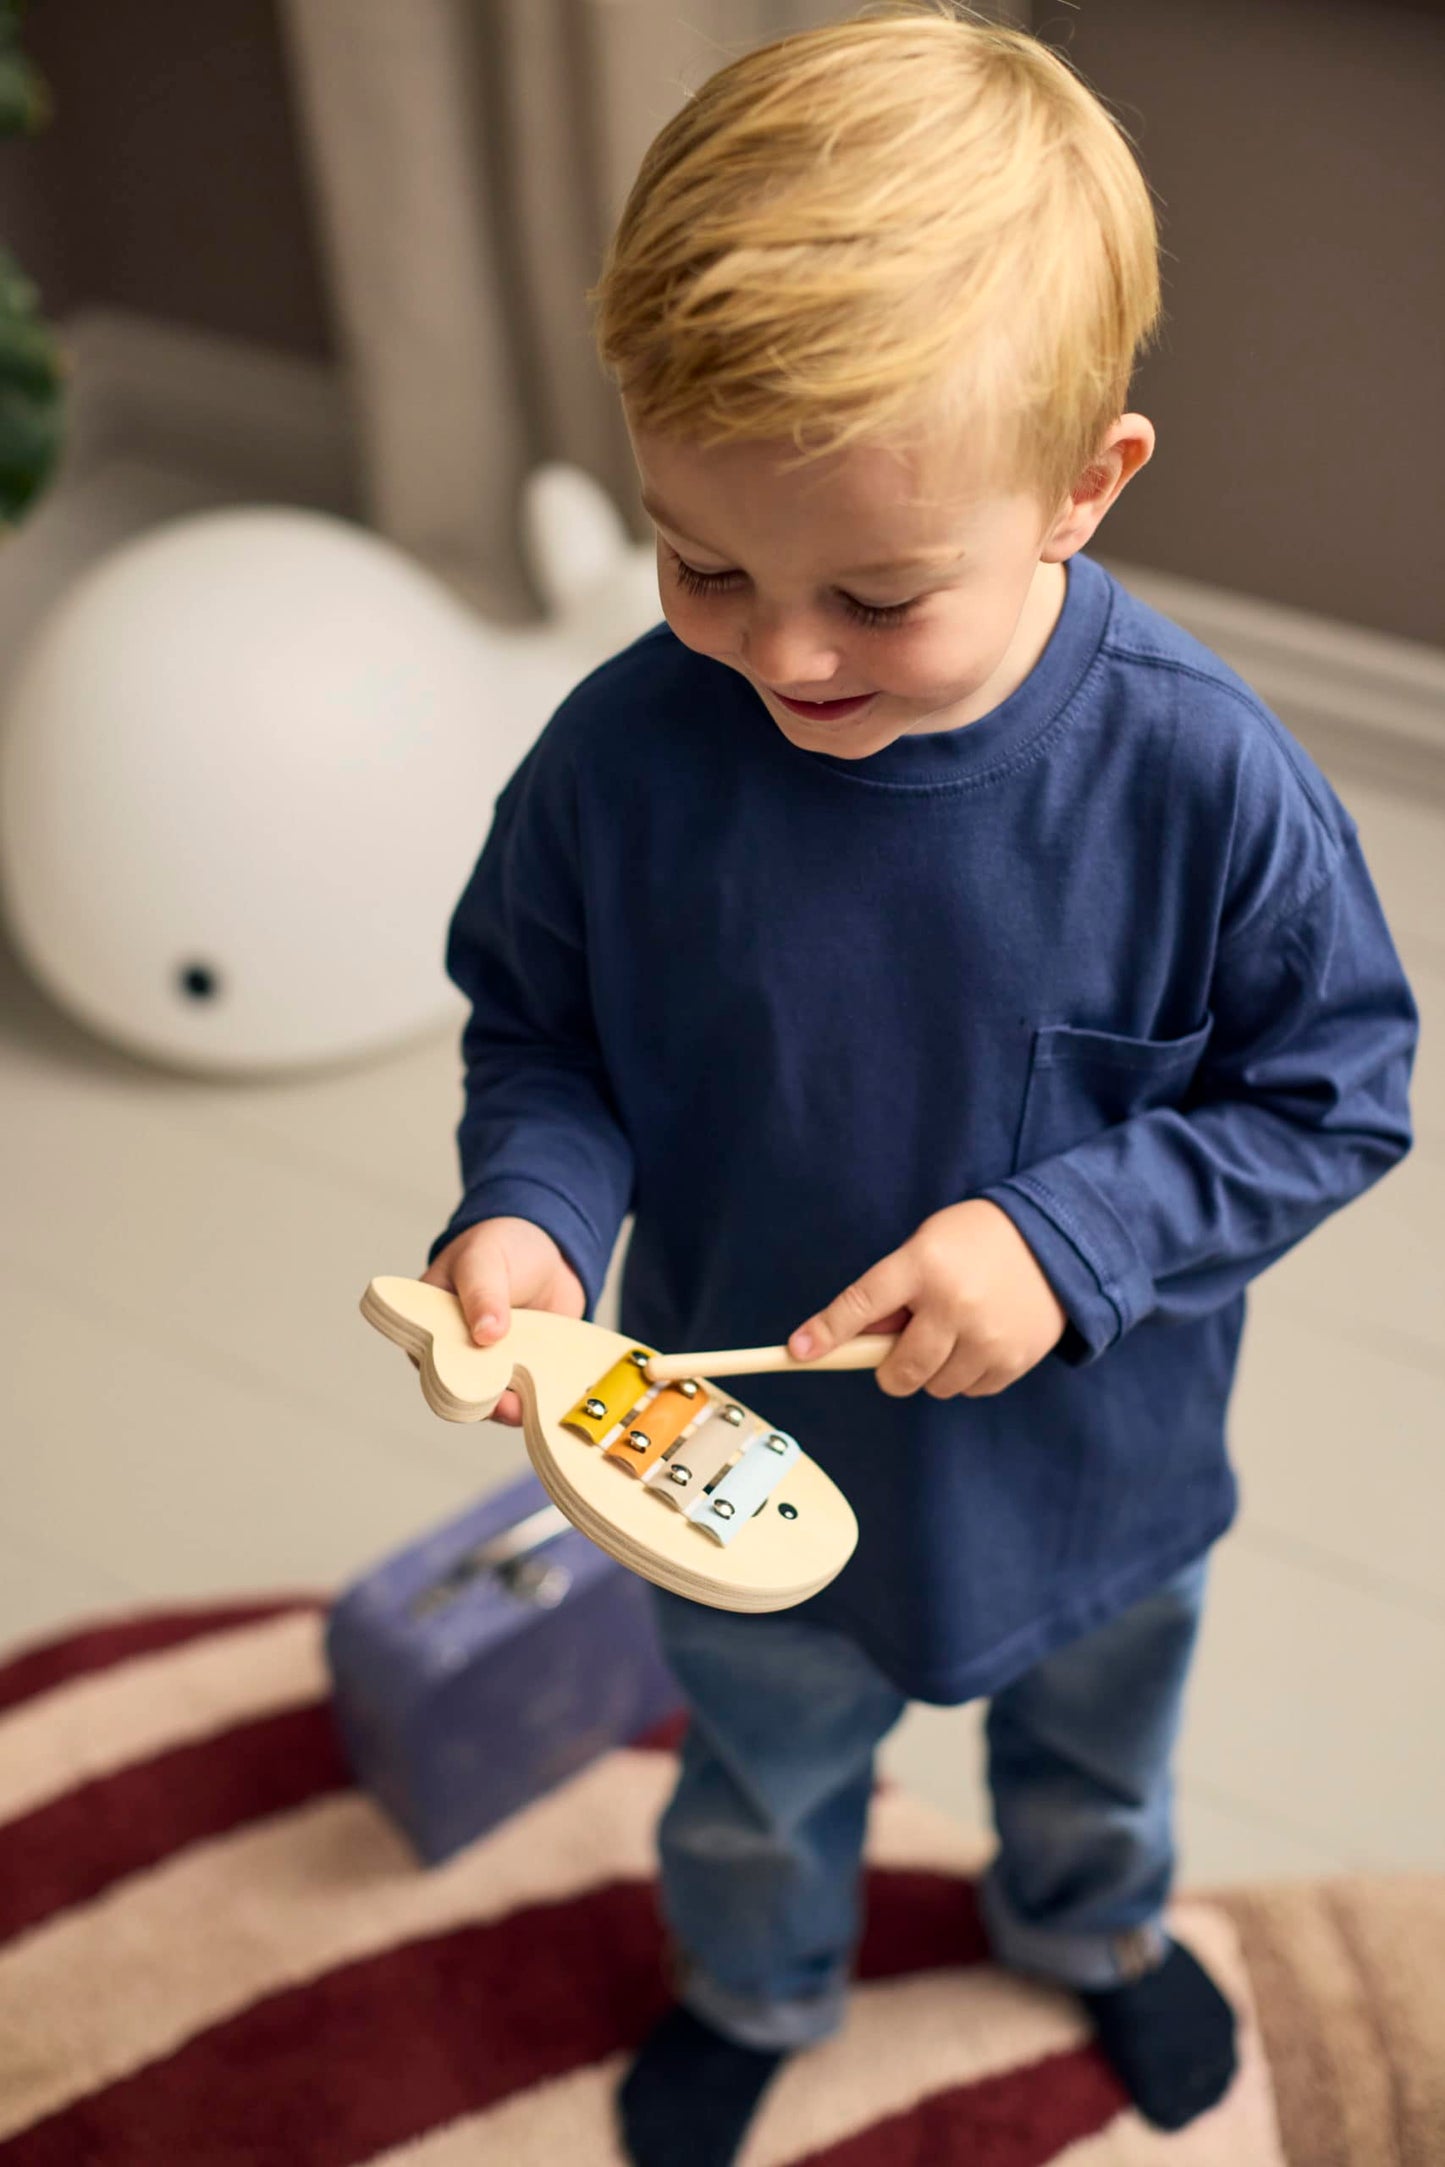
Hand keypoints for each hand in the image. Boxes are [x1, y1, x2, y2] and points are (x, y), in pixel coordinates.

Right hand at [422, 1217, 584, 1425]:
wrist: (551, 1250)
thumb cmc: (502, 1246)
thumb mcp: (485, 1260)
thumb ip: (482, 1293)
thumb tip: (485, 1334)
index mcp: (430, 1323)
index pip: (428, 1360)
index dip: (445, 1377)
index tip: (469, 1383)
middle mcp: (456, 1351)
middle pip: (461, 1389)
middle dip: (482, 1400)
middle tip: (505, 1402)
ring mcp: (492, 1365)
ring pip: (494, 1401)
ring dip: (510, 1407)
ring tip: (526, 1405)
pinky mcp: (524, 1374)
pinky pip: (526, 1397)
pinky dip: (535, 1402)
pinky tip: (546, 1402)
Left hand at [788, 1199, 1066, 1399]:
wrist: (1054, 1240)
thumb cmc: (974, 1241)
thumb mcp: (925, 1248)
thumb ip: (891, 1293)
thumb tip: (855, 1340)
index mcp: (922, 1266)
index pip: (860, 1304)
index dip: (826, 1332)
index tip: (797, 1353)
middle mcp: (953, 1304)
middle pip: (898, 1371)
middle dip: (890, 1369)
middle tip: (902, 1348)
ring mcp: (986, 1337)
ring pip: (933, 1387)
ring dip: (932, 1370)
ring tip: (953, 1332)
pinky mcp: (1013, 1360)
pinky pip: (968, 1391)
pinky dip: (965, 1375)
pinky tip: (980, 1340)